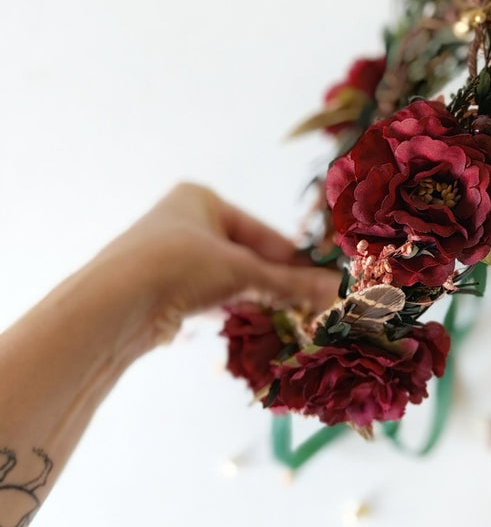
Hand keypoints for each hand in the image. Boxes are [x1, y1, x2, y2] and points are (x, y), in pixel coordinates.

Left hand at [92, 183, 338, 351]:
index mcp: (200, 199)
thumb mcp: (242, 271)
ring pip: (224, 280)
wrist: (117, 303)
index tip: (320, 280)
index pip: (260, 230)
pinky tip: (249, 327)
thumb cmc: (180, 265)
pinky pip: (205, 299)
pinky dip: (227, 311)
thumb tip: (336, 290)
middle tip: (308, 304)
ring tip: (286, 318)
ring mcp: (168, 258)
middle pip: (243, 255)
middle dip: (273, 281)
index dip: (292, 258)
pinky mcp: (159, 292)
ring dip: (252, 299)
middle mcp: (181, 222)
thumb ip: (289, 283)